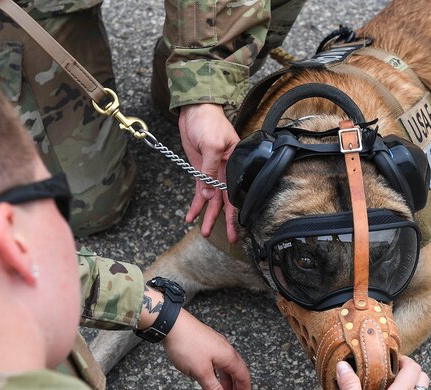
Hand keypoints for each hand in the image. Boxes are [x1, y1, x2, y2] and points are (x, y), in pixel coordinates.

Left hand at [162, 309, 250, 389]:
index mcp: (228, 355)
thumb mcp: (200, 372)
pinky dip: (217, 372)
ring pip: (225, 365)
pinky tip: (210, 376)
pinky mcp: (204, 341)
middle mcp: (224, 348)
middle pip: (236, 370)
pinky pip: (216, 360)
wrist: (171, 323)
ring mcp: (214, 343)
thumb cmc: (186, 345)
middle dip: (237, 387)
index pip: (243, 376)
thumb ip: (213, 389)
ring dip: (226, 380)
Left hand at [178, 103, 239, 242]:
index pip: (238, 192)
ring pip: (212, 200)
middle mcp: (226, 171)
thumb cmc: (208, 122)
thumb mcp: (212, 144)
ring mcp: (213, 172)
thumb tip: (209, 195)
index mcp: (236, 164)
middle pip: (227, 200)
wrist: (194, 110)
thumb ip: (210, 170)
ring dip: (208, 216)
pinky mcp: (200, 171)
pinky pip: (200, 191)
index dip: (238, 210)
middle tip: (231, 239)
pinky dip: (196, 203)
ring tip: (205, 232)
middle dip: (228, 221)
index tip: (240, 227)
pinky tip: (190, 216)